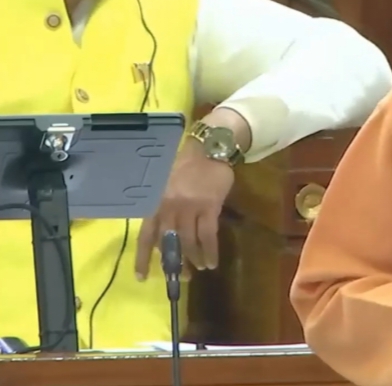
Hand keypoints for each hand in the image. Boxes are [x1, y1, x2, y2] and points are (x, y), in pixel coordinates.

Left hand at [134, 140, 233, 279]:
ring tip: (198, 270)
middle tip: (180, 278)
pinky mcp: (209, 207)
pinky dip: (210, 251)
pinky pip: (208, 235)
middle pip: (169, 243)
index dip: (143, 258)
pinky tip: (212, 262)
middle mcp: (169, 208)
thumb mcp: (168, 188)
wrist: (209, 150)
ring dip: (194, 259)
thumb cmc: (188, 168)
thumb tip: (167, 236)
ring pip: (188, 242)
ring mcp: (189, 208)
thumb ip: (165, 209)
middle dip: (174, 263)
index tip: (142, 277)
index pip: (146, 236)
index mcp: (156, 204)